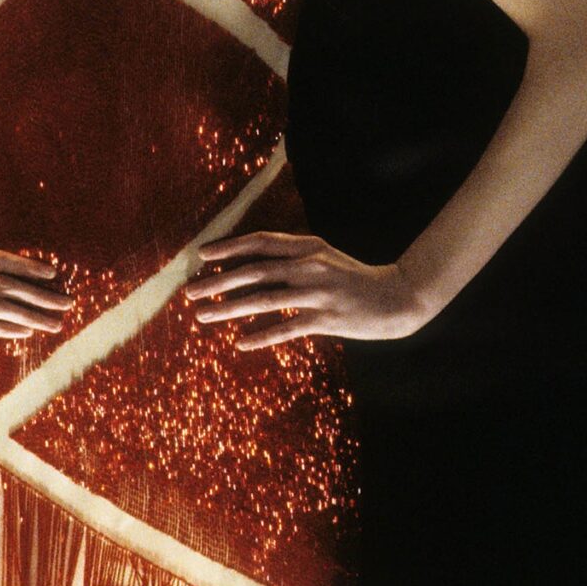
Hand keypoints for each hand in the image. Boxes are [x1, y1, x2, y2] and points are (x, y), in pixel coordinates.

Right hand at [0, 247, 68, 349]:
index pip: (0, 259)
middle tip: (68, 303)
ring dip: (32, 315)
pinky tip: (26, 332)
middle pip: (7, 282)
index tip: (54, 274)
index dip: (29, 265)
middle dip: (41, 294)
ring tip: (56, 324)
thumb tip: (1, 289)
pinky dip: (6, 328)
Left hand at [183, 232, 427, 350]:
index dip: (229, 247)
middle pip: (254, 271)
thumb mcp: (325, 257)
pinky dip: (260, 336)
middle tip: (189, 293)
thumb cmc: (355, 279)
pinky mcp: (326, 319)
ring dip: (228, 309)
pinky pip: (286, 328)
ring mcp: (317, 292)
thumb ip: (294, 257)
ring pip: (263, 300)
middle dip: (217, 282)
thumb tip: (254, 264)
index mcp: (308, 246)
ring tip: (203, 317)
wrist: (397, 297)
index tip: (202, 255)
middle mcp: (309, 265)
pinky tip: (238, 343)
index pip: (261, 242)